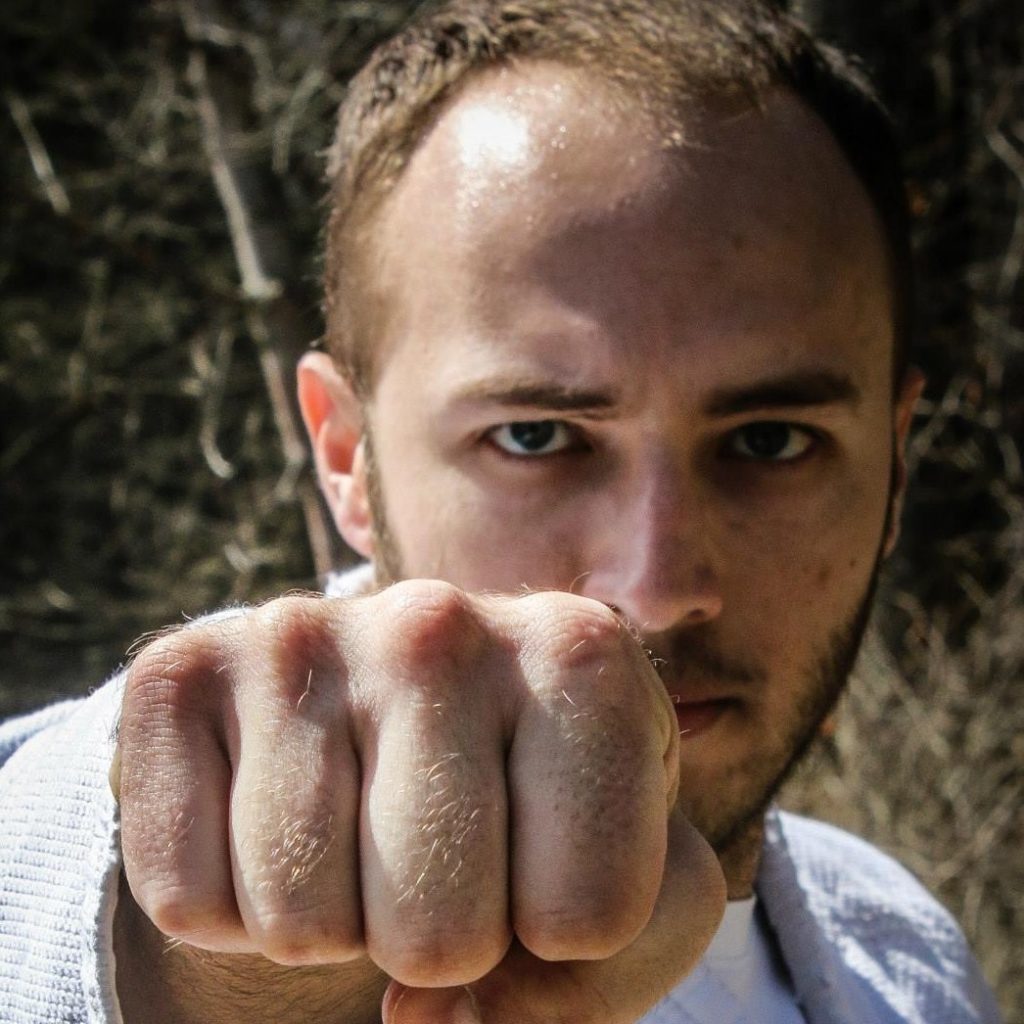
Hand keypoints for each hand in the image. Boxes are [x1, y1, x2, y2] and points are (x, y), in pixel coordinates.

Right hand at [116, 580, 724, 1022]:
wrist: (390, 732)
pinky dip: (229, 904)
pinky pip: (187, 896)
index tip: (541, 860)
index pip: (587, 919)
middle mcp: (440, 620)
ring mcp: (302, 631)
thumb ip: (609, 964)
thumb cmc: (530, 815)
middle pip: (442, 935)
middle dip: (438, 939)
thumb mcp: (629, 876)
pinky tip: (271, 816)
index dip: (560, 932)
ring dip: (334, 922)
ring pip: (304, 924)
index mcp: (581, 655)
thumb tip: (429, 1016)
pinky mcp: (181, 668)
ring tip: (356, 832)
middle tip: (437, 857)